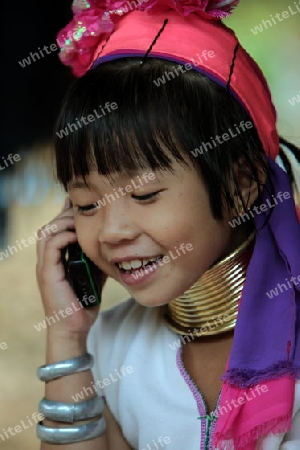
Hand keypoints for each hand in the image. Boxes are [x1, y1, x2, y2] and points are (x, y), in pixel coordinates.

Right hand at [36, 197, 101, 336]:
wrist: (74, 329)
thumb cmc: (83, 305)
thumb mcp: (93, 276)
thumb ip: (96, 261)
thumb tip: (110, 248)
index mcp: (55, 260)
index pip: (54, 230)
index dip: (65, 216)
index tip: (79, 206)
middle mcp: (47, 261)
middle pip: (49, 226)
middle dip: (65, 215)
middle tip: (82, 212)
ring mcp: (45, 267)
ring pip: (46, 232)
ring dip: (63, 222)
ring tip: (80, 222)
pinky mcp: (48, 274)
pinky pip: (51, 246)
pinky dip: (64, 236)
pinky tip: (78, 236)